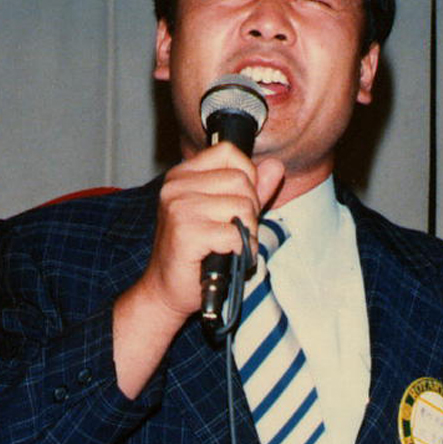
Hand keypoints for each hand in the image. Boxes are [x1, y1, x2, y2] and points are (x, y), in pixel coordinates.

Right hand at [139, 143, 284, 321]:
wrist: (166, 290)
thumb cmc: (195, 254)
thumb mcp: (226, 215)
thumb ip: (251, 190)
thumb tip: (276, 166)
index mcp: (182, 175)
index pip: (229, 152)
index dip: (246, 178)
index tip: (238, 204)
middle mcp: (176, 187)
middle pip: (240, 180)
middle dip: (250, 209)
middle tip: (234, 232)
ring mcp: (179, 208)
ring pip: (242, 206)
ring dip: (246, 232)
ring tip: (230, 246)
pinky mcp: (186, 232)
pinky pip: (235, 233)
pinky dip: (241, 250)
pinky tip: (228, 257)